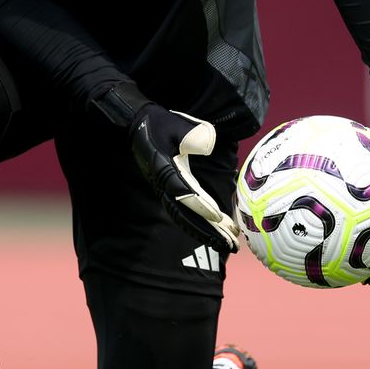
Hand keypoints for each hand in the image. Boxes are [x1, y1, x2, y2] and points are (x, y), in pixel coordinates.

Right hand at [128, 104, 239, 253]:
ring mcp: (166, 190)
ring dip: (207, 232)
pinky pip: (184, 212)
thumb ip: (193, 135)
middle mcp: (165, 185)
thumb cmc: (160, 124)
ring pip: (186, 217)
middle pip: (187, 214)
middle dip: (209, 231)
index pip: (185, 193)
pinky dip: (199, 224)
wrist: (139, 124)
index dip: (201, 207)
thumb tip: (208, 146)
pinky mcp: (169, 190)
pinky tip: (216, 230)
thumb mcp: (177, 125)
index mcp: (166, 171)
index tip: (218, 217)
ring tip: (228, 244)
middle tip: (231, 244)